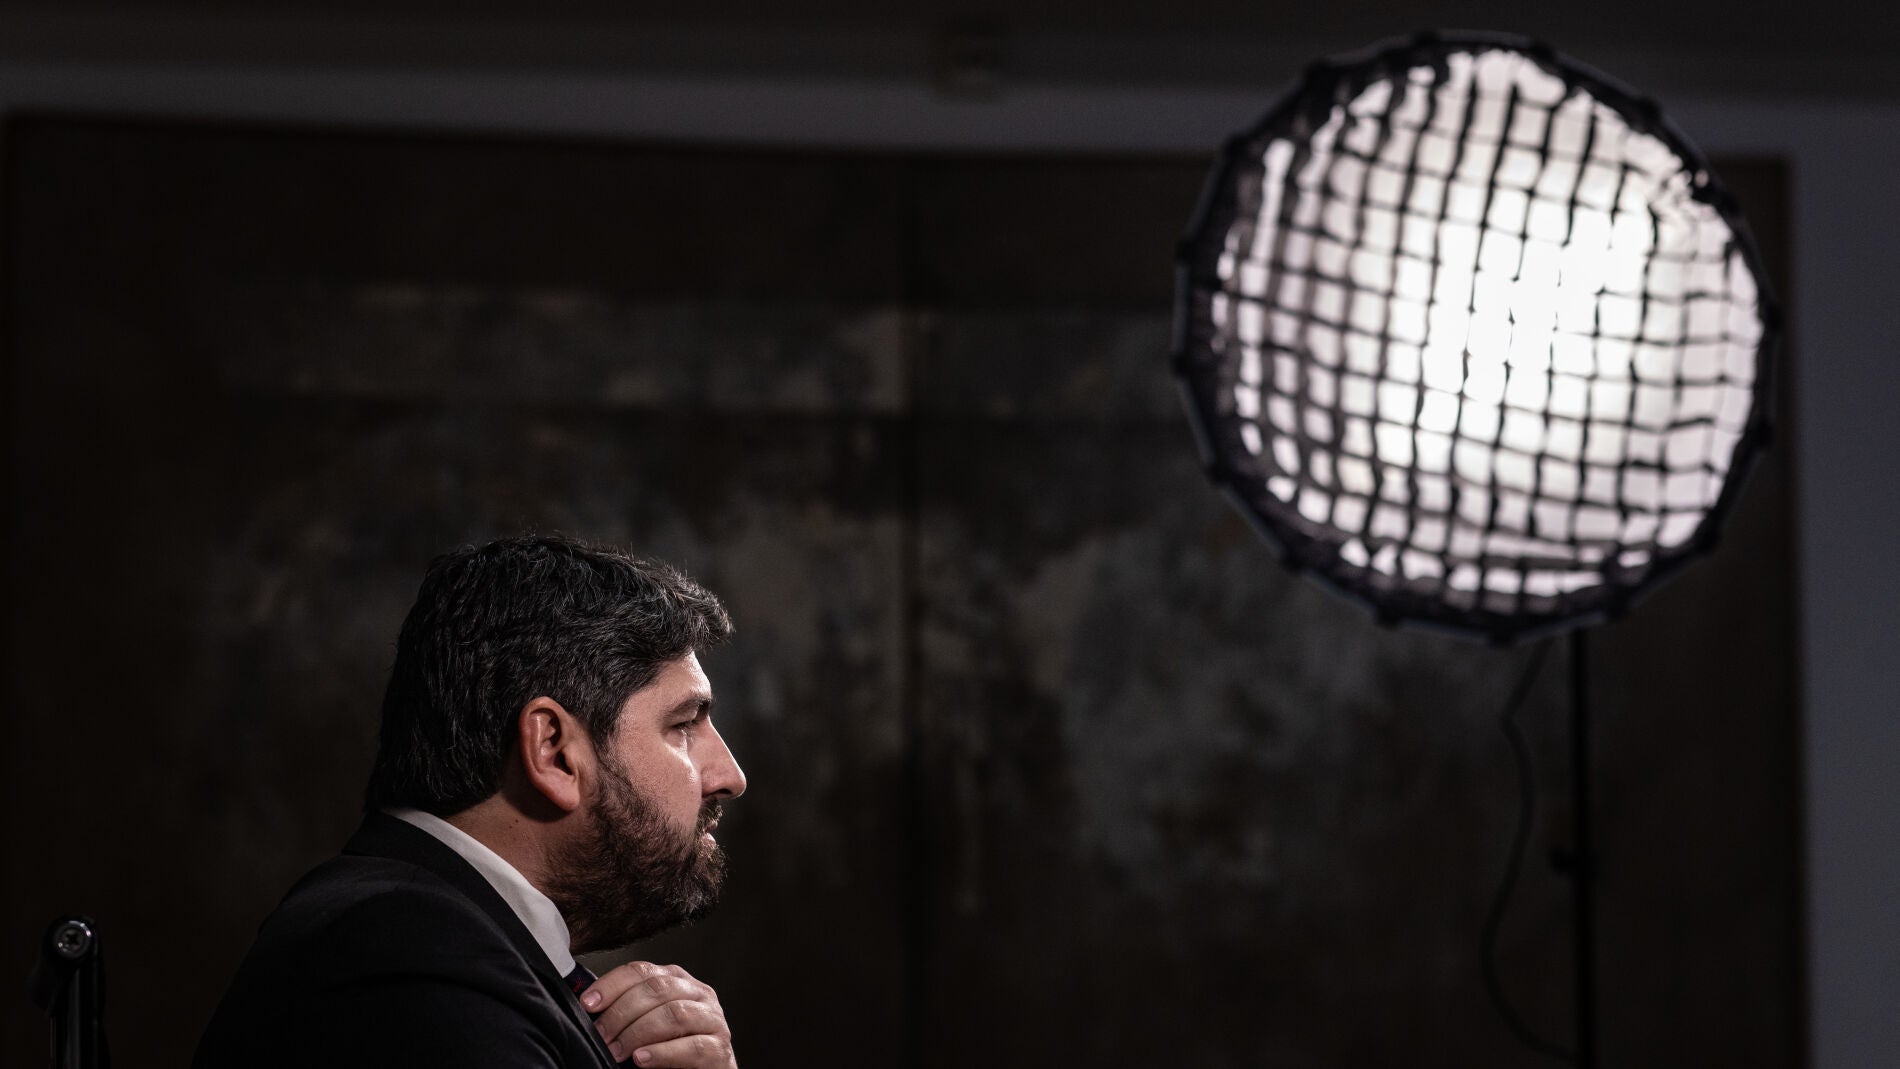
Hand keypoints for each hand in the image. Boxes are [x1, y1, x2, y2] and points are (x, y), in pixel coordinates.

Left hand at [581, 961, 737, 1067]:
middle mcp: (698, 993)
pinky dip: (662, 1052)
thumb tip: (588, 1006)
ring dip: (638, 1033)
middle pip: (657, 989)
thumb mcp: (645, 1023)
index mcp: (676, 980)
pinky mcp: (720, 1049)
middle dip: (621, 1013)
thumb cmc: (668, 1048)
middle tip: (600, 1035)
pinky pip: (692, 1046)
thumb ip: (627, 1011)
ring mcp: (713, 1019)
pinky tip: (642, 1058)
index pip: (641, 971)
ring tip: (616, 1051)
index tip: (588, 1003)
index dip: (612, 984)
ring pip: (674, 1014)